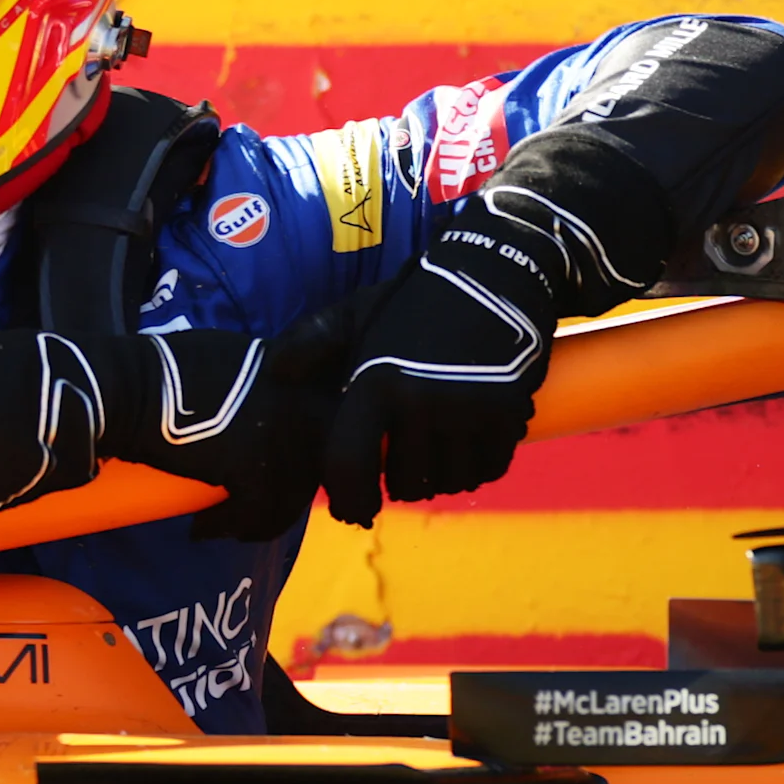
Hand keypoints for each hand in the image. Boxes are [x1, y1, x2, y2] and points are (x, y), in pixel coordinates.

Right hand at [0, 327, 330, 541]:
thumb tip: (273, 400)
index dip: (309, 451)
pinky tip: (203, 528)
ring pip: (291, 494)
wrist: (127, 390)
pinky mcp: (256, 469)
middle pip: (318, 462)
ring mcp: (283, 435)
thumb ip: (264, 377)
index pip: (326, 420)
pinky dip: (230, 527)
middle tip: (255, 509)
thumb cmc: (161, 371)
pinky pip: (259, 514)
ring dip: (258, 516)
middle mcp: (300, 399)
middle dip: (289, 491)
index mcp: (295, 368)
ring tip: (224, 523)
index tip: (287, 472)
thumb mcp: (228, 356)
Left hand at [294, 131, 670, 525]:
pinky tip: (470, 444)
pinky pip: (488, 470)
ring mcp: (466, 409)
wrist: (495, 273)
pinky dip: (478, 467)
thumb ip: (313, 341)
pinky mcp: (507, 413)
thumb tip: (276, 371)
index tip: (356, 510)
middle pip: (405, 484)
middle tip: (407, 460)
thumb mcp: (358, 313)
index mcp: (374, 383)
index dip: (349, 499)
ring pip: (449, 482)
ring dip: (443, 476)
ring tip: (439, 448)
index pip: (350, 466)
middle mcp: (418, 401)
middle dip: (403, 482)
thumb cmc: (418, 303)